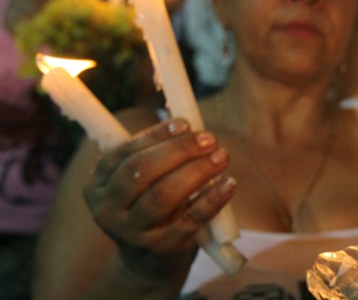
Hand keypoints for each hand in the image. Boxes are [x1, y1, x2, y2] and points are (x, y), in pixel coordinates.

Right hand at [83, 118, 235, 280]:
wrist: (149, 263)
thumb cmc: (149, 209)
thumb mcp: (140, 185)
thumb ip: (156, 157)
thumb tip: (192, 129)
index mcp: (98, 185)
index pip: (125, 153)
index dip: (155, 135)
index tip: (185, 124)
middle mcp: (109, 210)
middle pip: (142, 171)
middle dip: (179, 150)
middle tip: (209, 138)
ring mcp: (133, 232)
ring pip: (164, 195)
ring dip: (197, 170)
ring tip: (222, 156)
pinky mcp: (162, 248)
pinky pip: (190, 220)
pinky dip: (212, 199)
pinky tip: (229, 184)